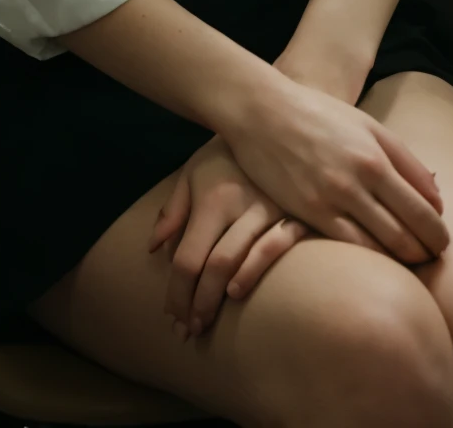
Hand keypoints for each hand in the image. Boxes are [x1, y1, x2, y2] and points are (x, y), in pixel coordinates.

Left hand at [149, 135, 312, 338]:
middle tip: (188, 329)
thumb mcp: (193, 172)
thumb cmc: (225, 154)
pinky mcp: (299, 213)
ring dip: (221, 298)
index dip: (177, 293)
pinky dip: (256, 271)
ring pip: (242, 262)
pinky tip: (239, 291)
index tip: (171, 317)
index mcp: (213, 198)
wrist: (273, 123)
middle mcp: (241, 204)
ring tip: (206, 320)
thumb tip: (153, 248)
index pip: (187, 258)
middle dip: (198, 304)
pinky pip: (279, 246)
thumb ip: (173, 210)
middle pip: (214, 266)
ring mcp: (272, 209)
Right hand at [269, 40, 435, 264]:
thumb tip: (436, 198)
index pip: (424, 209)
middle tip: (431, 259)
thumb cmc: (320, 114)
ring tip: (408, 264)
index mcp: (377, 157)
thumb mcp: (368, 126)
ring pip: (381, 247)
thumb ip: (405, 161)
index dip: (438, 233)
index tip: (441, 241)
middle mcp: (358, 181)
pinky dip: (369, 258)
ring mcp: (332, 199)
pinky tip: (375, 261)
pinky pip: (348, 246)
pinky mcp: (308, 213)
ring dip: (402, 260)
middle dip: (427, 252)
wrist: (264, 112)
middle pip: (408, 233)